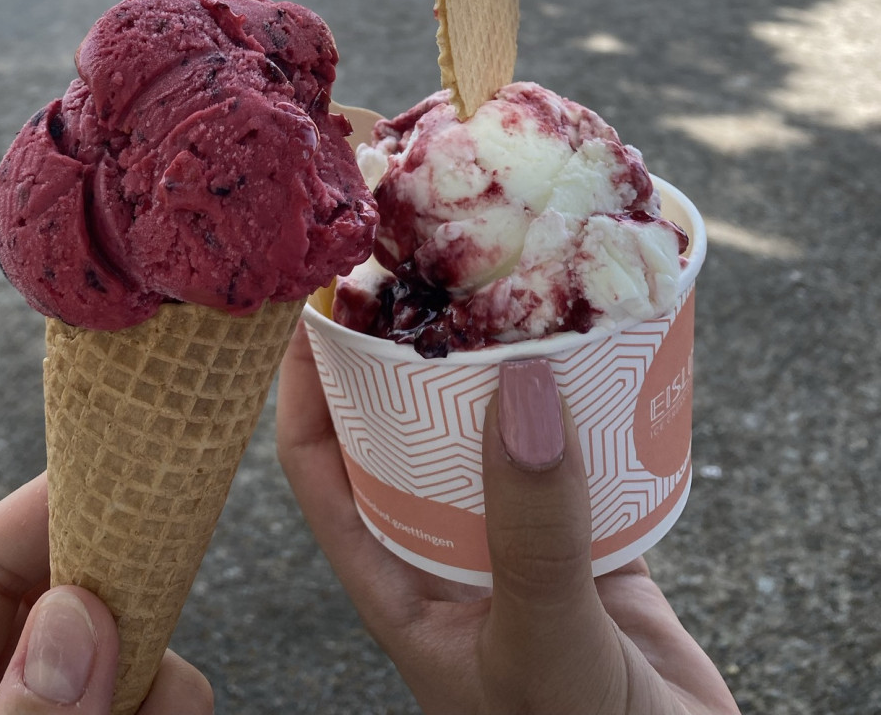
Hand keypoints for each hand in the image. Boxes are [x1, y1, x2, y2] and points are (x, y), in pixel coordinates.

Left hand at [0, 473, 212, 714]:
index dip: (42, 507)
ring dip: (162, 663)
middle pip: (62, 598)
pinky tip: (176, 714)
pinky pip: (158, 701)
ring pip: (126, 654)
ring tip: (165, 700)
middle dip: (122, 584)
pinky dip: (174, 701)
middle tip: (171, 561)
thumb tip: (80, 613)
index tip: (118, 461)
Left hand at [277, 322, 739, 714]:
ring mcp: (520, 544)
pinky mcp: (596, 547)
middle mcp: (448, 552)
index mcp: (399, 581)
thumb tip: (522, 387)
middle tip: (426, 258)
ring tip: (511, 282)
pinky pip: (579, 453)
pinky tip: (601, 351)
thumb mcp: (543, 647)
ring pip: (493, 431)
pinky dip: (585, 403)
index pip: (320, 462)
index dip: (305, 379)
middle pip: (405, 427)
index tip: (315, 293)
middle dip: (408, 349)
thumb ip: (533, 532)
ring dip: (500, 366)